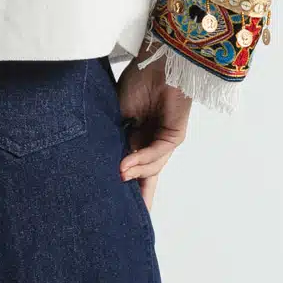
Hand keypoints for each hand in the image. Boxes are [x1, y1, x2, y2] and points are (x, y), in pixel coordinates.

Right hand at [115, 57, 192, 210]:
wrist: (159, 60)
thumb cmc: (138, 80)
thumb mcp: (117, 115)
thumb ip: (114, 140)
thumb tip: (108, 165)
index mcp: (136, 138)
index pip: (130, 168)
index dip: (122, 186)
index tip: (110, 207)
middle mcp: (151, 142)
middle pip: (144, 177)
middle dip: (137, 199)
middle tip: (124, 222)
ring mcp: (164, 140)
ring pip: (150, 168)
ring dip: (133, 172)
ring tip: (117, 177)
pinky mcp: (175, 135)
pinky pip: (157, 153)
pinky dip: (141, 159)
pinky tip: (126, 165)